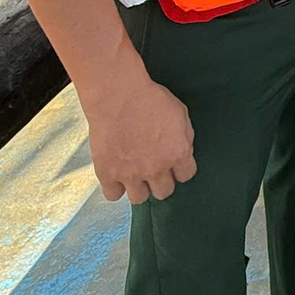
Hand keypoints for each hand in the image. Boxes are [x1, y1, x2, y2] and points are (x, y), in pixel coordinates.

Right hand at [80, 66, 196, 204]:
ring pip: (140, 198)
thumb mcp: (180, 112)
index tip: (172, 163)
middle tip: (152, 168)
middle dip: (160, 181)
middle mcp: (157, 168)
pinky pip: (113, 195)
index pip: (186, 176)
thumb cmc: (150, 98)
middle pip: (164, 192)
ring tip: (134, 174)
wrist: (117, 95)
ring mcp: (131, 174)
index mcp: (178, 153)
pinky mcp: (108, 174)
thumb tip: (184, 152)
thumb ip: (185, 137)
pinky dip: (115, 187)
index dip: (179, 169)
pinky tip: (115, 176)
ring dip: (139, 187)